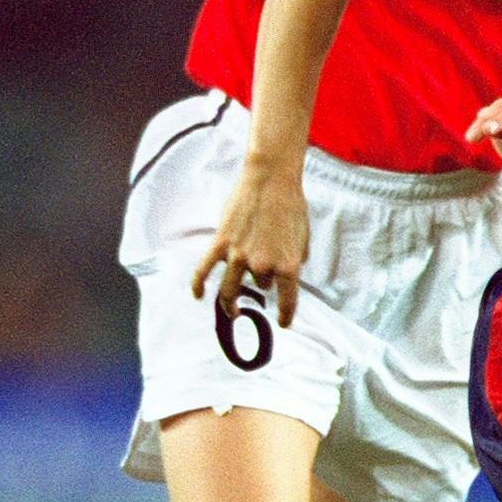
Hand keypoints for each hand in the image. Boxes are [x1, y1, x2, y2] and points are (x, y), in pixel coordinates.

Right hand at [190, 167, 309, 325]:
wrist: (271, 178)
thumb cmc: (291, 203)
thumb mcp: (304, 235)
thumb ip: (298, 257)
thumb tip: (294, 268)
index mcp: (287, 264)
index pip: (287, 301)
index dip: (286, 316)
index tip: (283, 323)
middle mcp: (263, 265)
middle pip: (260, 286)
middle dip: (262, 280)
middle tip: (262, 272)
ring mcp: (239, 255)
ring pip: (230, 289)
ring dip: (230, 304)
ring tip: (233, 310)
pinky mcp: (221, 243)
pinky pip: (205, 270)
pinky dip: (199, 285)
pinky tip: (198, 295)